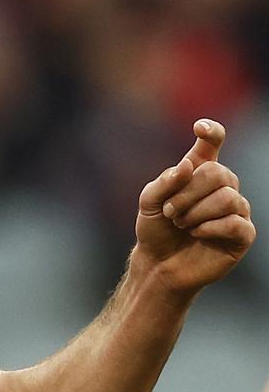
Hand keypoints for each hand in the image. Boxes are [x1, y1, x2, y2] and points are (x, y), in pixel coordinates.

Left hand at [134, 119, 254, 297]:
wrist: (158, 263)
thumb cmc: (155, 229)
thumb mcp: (148, 203)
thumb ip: (165, 182)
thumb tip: (188, 165)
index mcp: (199, 173)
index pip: (211, 145)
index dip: (211, 132)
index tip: (200, 128)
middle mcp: (222, 188)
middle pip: (218, 173)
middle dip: (188, 193)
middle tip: (170, 212)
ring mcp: (235, 211)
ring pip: (228, 198)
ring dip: (196, 212)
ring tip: (181, 225)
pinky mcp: (242, 234)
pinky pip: (234, 223)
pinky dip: (209, 228)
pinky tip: (197, 234)